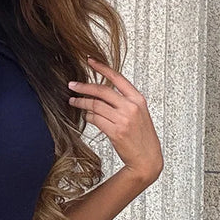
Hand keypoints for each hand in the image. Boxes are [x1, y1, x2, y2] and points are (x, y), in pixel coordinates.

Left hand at [68, 57, 162, 184]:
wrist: (147, 158)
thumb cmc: (142, 137)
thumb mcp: (139, 114)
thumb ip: (124, 102)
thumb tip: (103, 93)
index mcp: (138, 99)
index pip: (117, 78)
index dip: (102, 68)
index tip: (90, 61)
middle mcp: (131, 107)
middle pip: (102, 90)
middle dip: (84, 87)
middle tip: (72, 85)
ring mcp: (123, 119)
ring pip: (96, 105)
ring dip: (81, 103)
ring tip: (73, 101)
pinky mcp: (115, 132)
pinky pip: (95, 119)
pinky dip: (88, 116)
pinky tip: (85, 116)